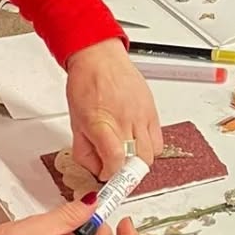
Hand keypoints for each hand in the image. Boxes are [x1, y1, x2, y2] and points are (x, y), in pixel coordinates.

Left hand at [64, 38, 163, 181]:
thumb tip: (95, 170)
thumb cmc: (86, 84)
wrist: (99, 57)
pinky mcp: (152, 111)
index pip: (114, 161)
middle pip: (136, 162)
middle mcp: (124, 120)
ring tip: (127, 159)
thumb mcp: (75, 122)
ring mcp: (141, 115)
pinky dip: (149, 149)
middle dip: (126, 174)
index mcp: (100, 123)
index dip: (110, 175)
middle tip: (118, 173)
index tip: (105, 177)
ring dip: (139, 163)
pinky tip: (137, 144)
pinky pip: (159, 140)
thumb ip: (84, 150)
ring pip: (150, 154)